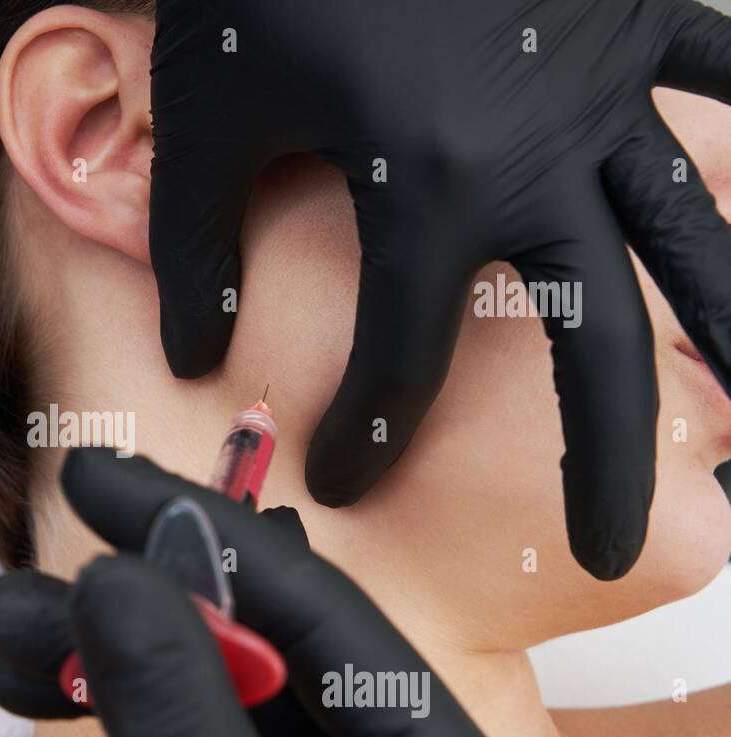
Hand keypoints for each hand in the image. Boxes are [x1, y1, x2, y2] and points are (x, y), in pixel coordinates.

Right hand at [0, 448, 533, 736]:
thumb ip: (182, 709)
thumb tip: (120, 577)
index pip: (315, 611)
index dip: (201, 533)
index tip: (103, 486)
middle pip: (246, 636)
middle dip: (123, 600)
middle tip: (27, 581)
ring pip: (195, 677)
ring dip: (88, 646)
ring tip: (0, 635)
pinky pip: (172, 728)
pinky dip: (97, 697)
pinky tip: (31, 681)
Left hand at [149, 0, 730, 579]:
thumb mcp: (205, 115)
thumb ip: (196, 251)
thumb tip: (197, 361)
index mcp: (428, 188)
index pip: (401, 357)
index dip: (365, 432)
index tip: (342, 481)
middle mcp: (540, 159)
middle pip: (594, 339)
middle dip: (610, 455)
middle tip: (621, 546)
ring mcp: (602, 89)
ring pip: (694, 231)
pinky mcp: (634, 19)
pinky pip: (721, 78)